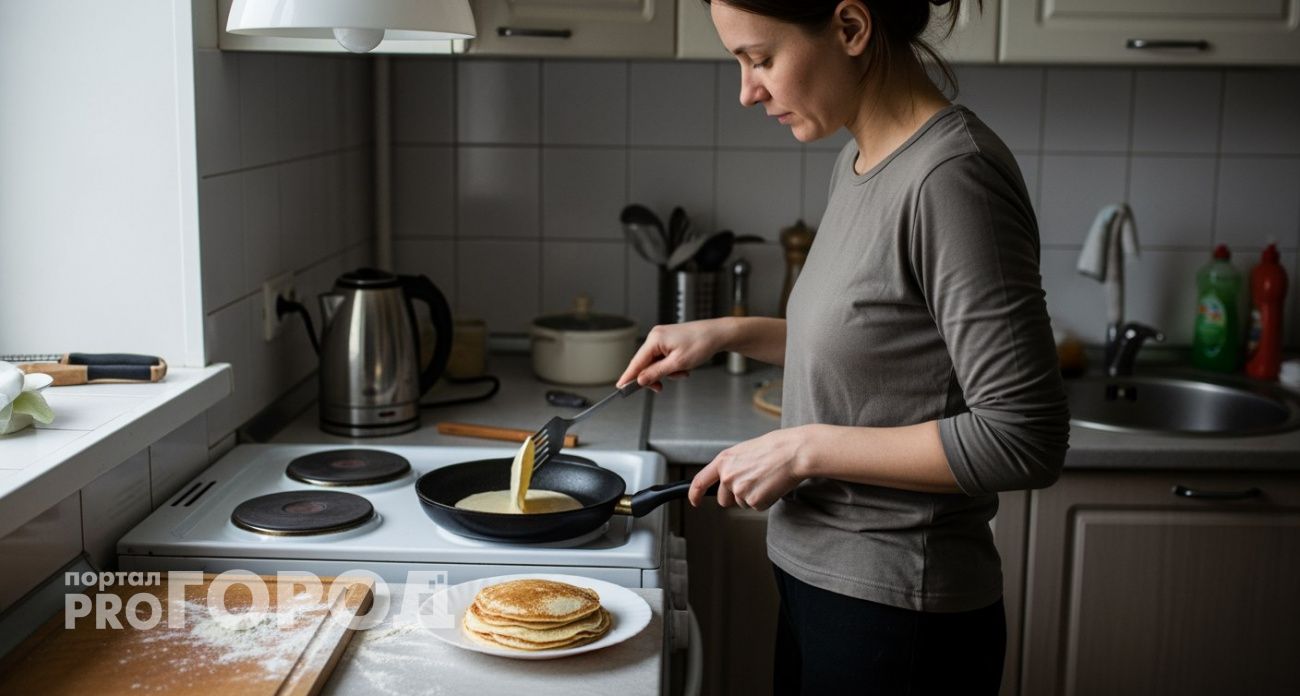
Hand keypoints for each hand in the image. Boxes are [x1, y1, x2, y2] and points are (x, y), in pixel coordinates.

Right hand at [617, 319, 733, 392]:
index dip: (628, 376)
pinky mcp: (669, 341)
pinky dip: (671, 366)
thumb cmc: (701, 344)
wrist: (717, 334)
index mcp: (655, 339)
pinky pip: (663, 358)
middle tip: (660, 388)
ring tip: (682, 372)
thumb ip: (656, 373)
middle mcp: (656, 337)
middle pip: (645, 363)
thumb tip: (640, 380)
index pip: (636, 362)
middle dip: (655, 377)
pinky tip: (683, 367)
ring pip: (656, 363)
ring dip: (666, 372)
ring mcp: (662, 338)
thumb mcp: (678, 363)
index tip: (620, 387)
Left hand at [688, 427, 809, 510]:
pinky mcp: (753, 501)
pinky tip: (772, 485)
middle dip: (735, 497)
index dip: (695, 494)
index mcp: (724, 461)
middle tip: (753, 482)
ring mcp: (740, 490)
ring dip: (753, 496)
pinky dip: (765, 500)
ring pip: (742, 504)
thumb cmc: (774, 448)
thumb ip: (731, 466)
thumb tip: (728, 480)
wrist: (793, 452)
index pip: (700, 481)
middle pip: (724, 500)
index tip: (695, 501)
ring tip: (766, 479)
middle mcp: (728, 476)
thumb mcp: (744, 451)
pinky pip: (757, 507)